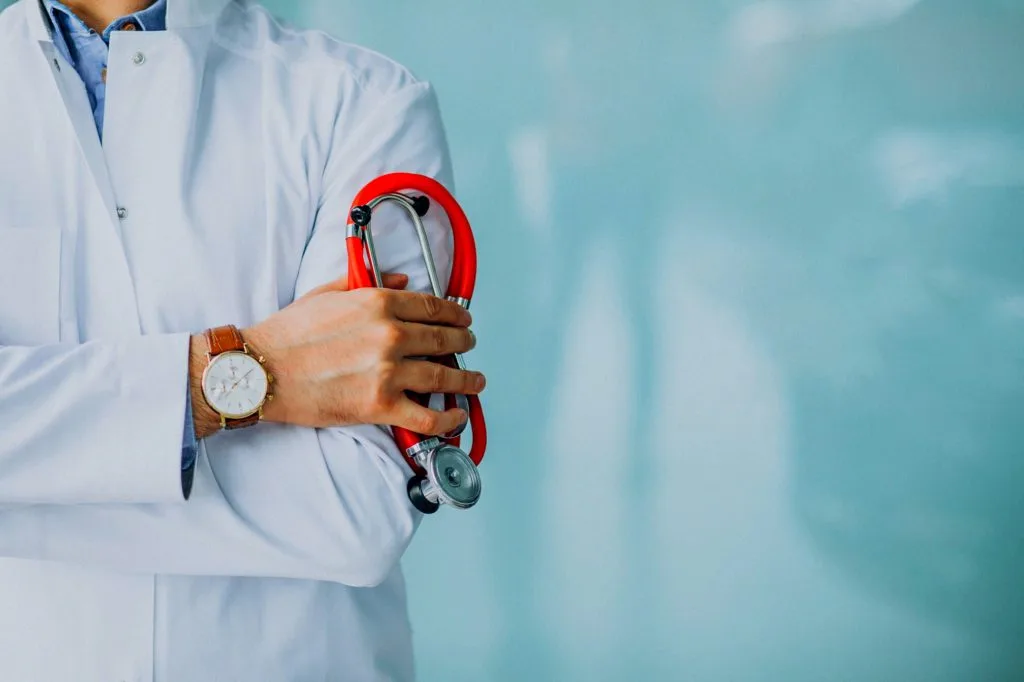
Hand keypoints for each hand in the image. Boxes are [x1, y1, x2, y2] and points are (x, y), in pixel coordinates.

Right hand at [202, 273, 483, 437]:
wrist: (261, 371)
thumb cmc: (288, 334)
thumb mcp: (328, 294)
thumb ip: (369, 284)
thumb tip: (403, 282)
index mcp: (378, 304)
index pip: (432, 307)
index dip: (455, 314)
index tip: (463, 319)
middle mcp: (390, 335)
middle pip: (445, 340)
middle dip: (464, 343)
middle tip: (469, 346)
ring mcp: (388, 372)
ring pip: (444, 377)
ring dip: (466, 380)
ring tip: (475, 381)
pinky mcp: (380, 406)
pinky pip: (427, 416)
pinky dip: (448, 418)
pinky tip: (457, 415)